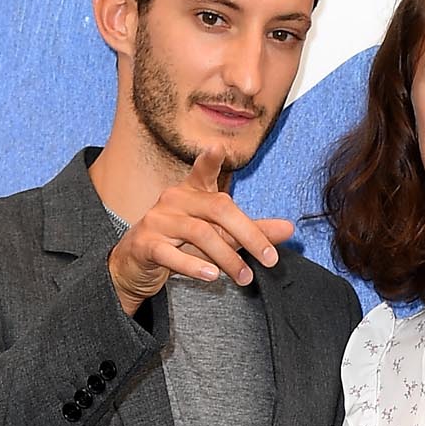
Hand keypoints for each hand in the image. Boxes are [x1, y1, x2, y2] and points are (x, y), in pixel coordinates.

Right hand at [107, 143, 295, 312]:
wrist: (135, 264)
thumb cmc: (179, 243)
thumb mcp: (217, 234)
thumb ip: (251, 231)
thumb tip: (289, 229)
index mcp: (191, 192)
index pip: (202, 171)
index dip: (210, 160)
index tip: (218, 148)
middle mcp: (174, 200)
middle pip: (218, 209)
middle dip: (249, 235)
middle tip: (270, 259)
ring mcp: (158, 220)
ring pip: (199, 233)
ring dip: (227, 257)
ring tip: (245, 277)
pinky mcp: (146, 244)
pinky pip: (171, 253)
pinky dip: (193, 265)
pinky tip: (211, 277)